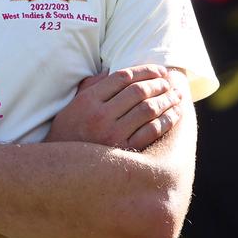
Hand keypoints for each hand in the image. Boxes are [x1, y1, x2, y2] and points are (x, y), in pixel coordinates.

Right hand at [46, 65, 182, 150]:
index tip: (158, 70)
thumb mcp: (74, 104)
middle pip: (138, 91)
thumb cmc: (69, 131)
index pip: (123, 77)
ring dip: (167, 100)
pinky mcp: (124, 151)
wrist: (61, 166)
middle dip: (159, 84)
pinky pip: (152, 132)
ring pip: (149, 110)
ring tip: (176, 96)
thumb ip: (92, 86)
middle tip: (169, 83)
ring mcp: (112, 134)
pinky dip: (167, 120)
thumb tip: (111, 71)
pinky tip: (175, 115)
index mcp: (89, 100)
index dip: (145, 70)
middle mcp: (100, 115)